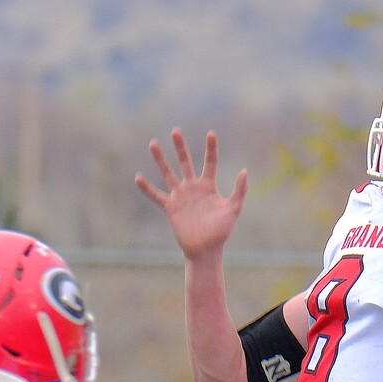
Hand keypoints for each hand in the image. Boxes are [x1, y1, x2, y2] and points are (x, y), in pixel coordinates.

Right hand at [135, 129, 247, 260]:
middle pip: (185, 162)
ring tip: (153, 143)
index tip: (211, 133)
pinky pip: (156, 195)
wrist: (206, 250)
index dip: (211, 148)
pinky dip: (147, 188)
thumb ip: (239, 191)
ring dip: (160, 159)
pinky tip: (138, 178)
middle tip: (176, 131)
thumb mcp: (233, 210)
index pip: (209, 162)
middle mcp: (193, 188)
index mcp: (208, 186)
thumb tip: (244, 171)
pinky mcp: (170, 208)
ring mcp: (180, 197)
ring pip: (168, 173)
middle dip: (180, 147)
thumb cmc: (221, 232)